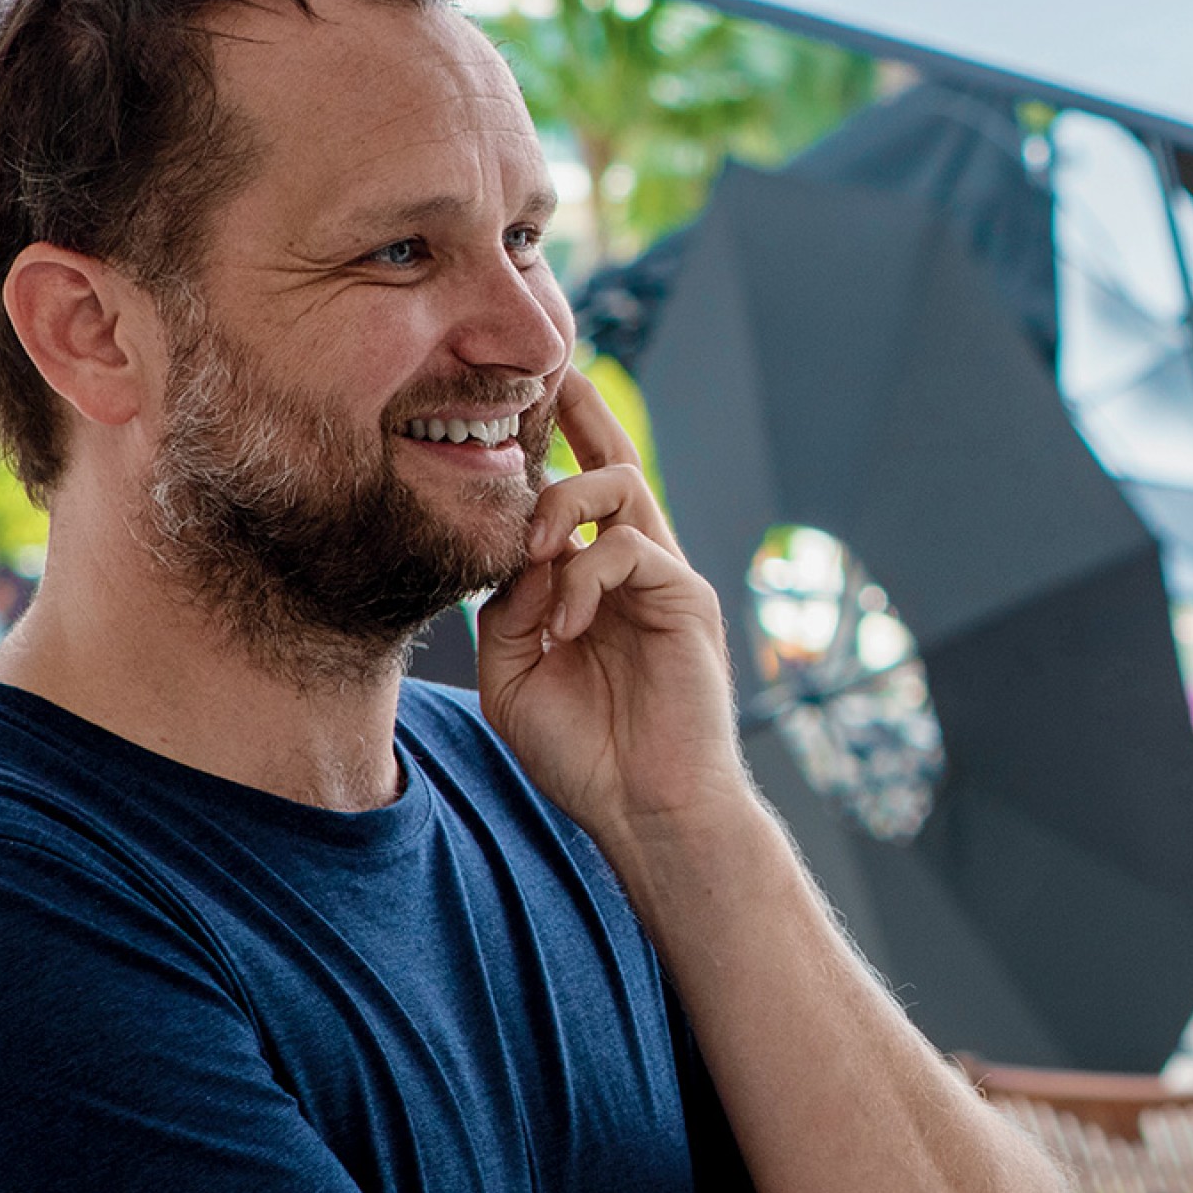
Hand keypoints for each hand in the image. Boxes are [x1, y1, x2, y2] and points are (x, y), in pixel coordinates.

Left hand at [477, 368, 753, 859]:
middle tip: (537, 381)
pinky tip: (565, 626)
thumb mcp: (513, 674)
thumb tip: (515, 556)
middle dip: (578, 410)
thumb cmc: (583, 753)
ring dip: (561, 504)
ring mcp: (662, 578)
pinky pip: (629, 549)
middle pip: (611, 461)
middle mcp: (629, 569)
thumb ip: (506, 609)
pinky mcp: (686, 598)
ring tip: (531, 551)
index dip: (552, 440)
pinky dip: (584, 577)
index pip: (572, 494)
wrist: (643, 811)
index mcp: (589, 583)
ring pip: (621, 486)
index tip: (519, 390)